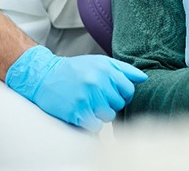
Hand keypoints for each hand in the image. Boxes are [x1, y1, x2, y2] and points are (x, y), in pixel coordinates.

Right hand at [6, 46, 146, 131]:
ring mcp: (88, 97)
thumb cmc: (75, 70)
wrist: (45, 76)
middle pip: (119, 103)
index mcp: (106, 68)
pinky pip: (96, 125)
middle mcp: (98, 81)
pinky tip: (83, 112)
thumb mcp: (100, 62)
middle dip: (111, 103)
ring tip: (89, 103)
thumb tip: (143, 78)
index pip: (129, 89)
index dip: (123, 94)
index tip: (113, 93)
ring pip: (109, 115)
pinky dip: (91, 122)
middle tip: (97, 97)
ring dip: (101, 113)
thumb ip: (123, 69)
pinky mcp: (78, 111)